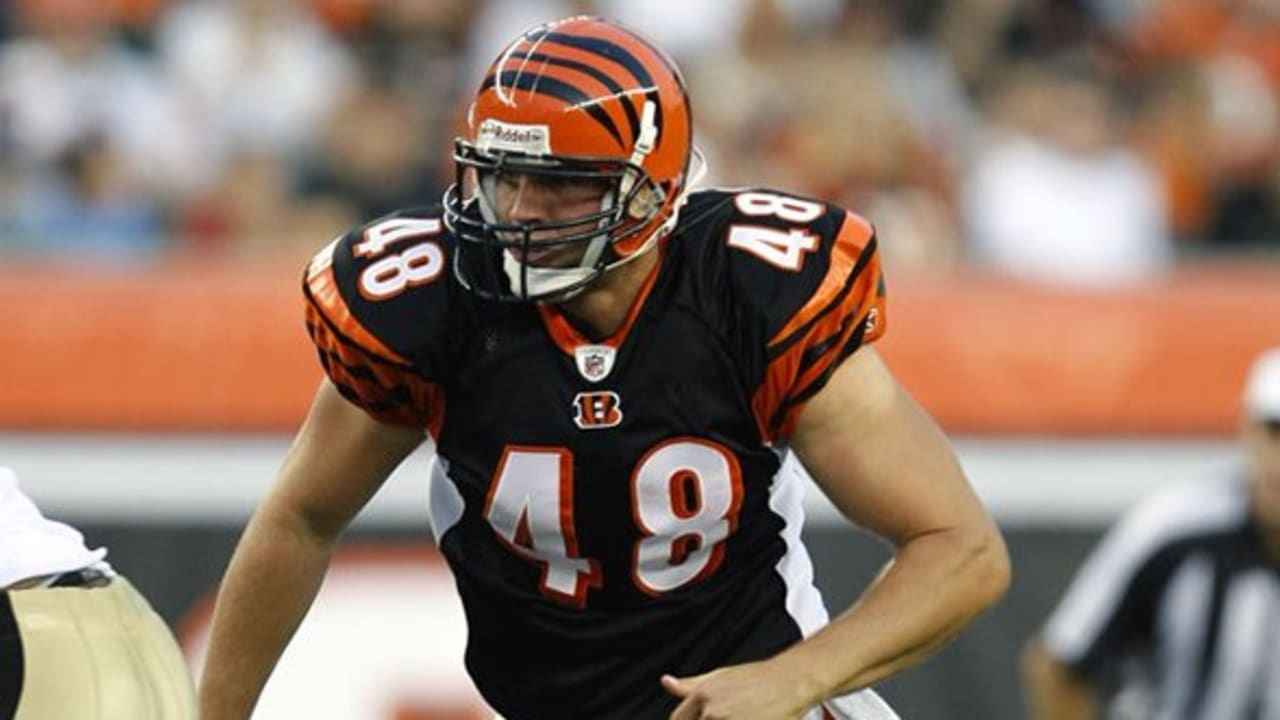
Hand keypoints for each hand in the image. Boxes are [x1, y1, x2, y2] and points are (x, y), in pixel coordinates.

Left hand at [662, 660, 817, 719]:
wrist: (792, 681)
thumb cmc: (759, 678)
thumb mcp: (720, 676)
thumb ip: (689, 685)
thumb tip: (666, 682)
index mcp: (703, 695)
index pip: (677, 719)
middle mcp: (712, 712)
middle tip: (730, 713)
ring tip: (742, 714)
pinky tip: (749, 717)